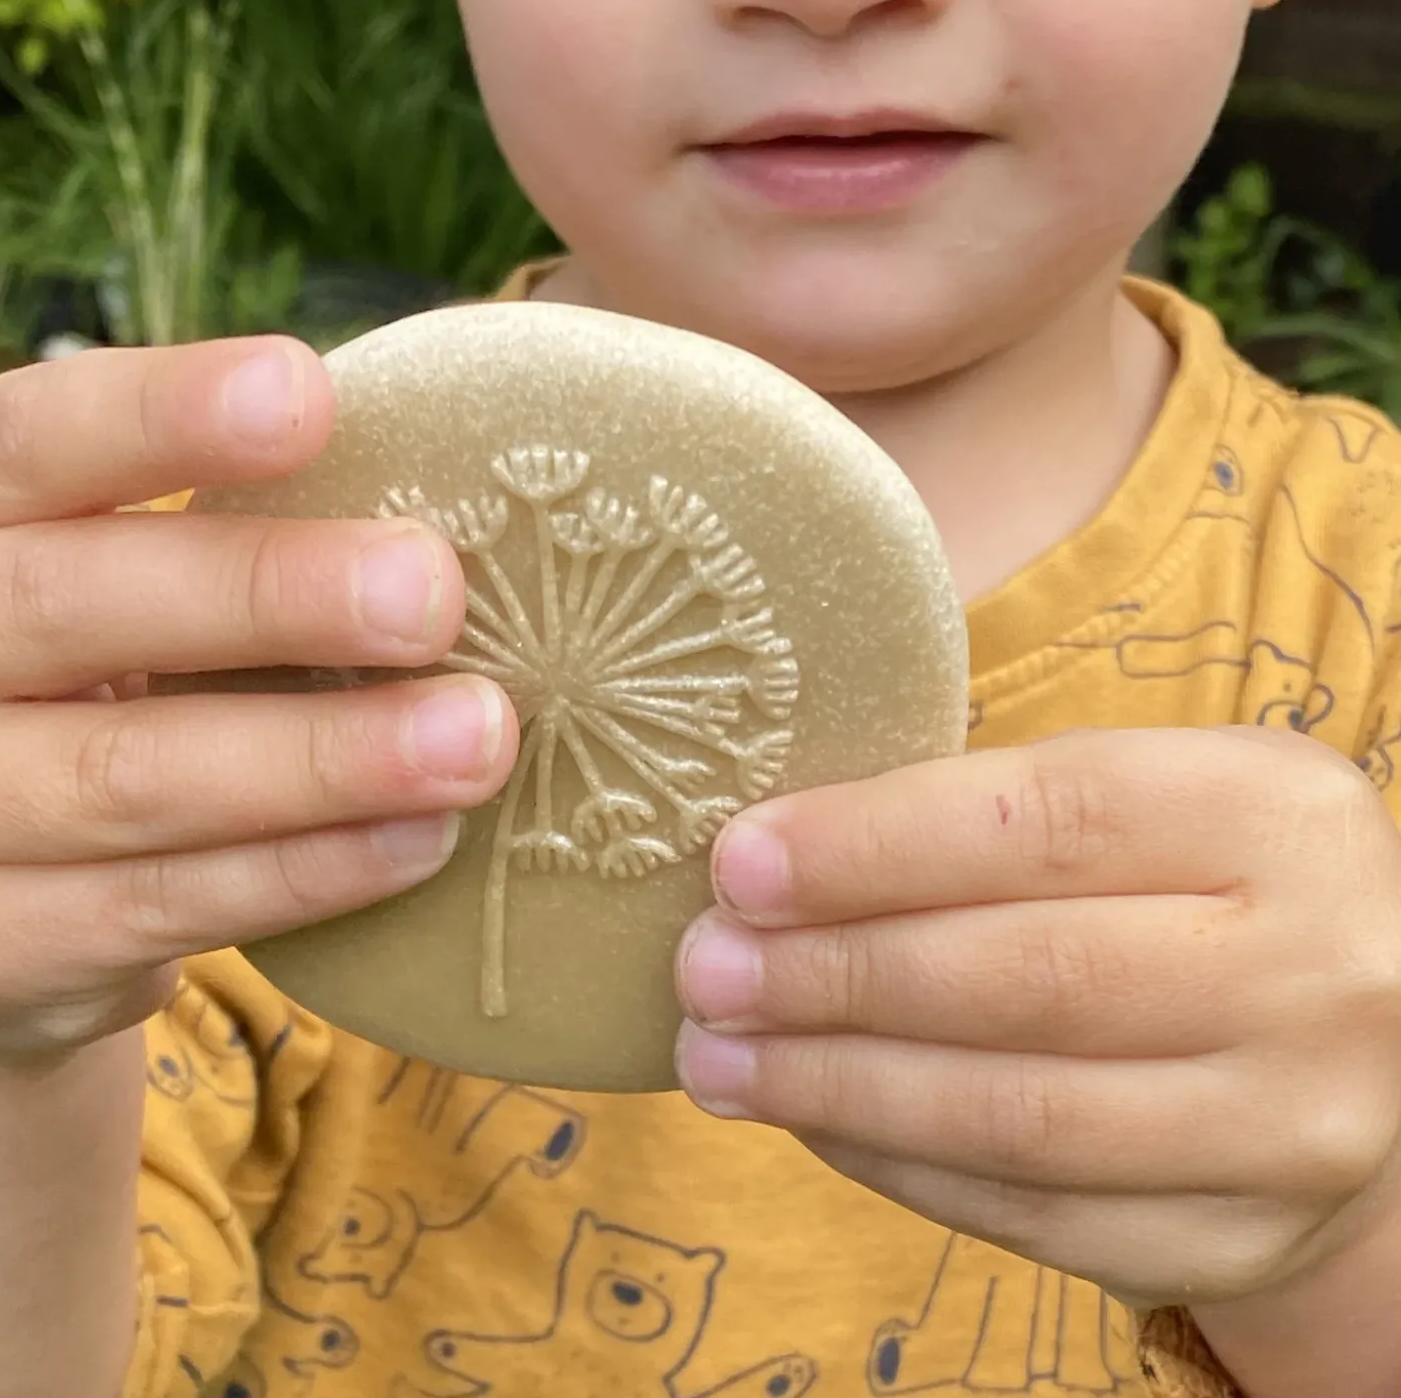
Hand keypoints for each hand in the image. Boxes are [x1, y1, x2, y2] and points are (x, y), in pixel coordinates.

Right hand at [0, 340, 518, 1061]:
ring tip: (475, 737)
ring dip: (324, 758)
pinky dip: (303, 873)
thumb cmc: (81, 688)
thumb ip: (208, 545)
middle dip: (266, 594)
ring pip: (124, 778)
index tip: (306, 393)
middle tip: (432, 593)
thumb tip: (437, 518)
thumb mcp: (103, 591)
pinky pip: (152, 906)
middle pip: (68, 604)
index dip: (159, 416)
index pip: (26, 443)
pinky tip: (418, 838)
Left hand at [675, 728, 1400, 1309]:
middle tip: (705, 968)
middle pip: (1027, 976)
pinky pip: (1033, 1215)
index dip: (873, 847)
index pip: (1047, 821)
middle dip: (833, 974)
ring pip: (1019, 1115)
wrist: (1364, 1050)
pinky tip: (811, 1117)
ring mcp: (1292, 1127)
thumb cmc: (1200, 888)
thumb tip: (774, 862)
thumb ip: (991, 816)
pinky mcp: (1241, 1236)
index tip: (739, 864)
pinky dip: (895, 1164)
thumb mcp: (1146, 803)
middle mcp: (1318, 974)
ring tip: (718, 1057)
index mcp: (1280, 815)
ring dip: (836, 1084)